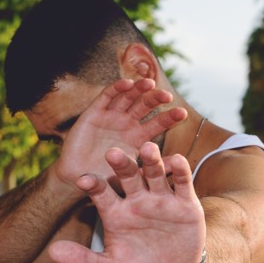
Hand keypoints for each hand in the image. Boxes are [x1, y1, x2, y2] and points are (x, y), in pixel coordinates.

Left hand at [49, 142, 205, 262]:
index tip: (83, 180)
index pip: (102, 194)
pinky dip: (180, 170)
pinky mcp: (185, 201)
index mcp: (115, 212)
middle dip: (121, 165)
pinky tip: (175, 161)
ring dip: (151, 160)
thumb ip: (84, 259)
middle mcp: (137, 200)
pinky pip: (182, 182)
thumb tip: (53, 251)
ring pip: (155, 173)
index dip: (93, 186)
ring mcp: (161, 198)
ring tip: (147, 148)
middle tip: (113, 153)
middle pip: (128, 176)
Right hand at [54, 78, 186, 184]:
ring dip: (139, 89)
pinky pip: (107, 96)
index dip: (169, 117)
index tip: (182, 113)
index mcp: (138, 136)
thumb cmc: (107, 178)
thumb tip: (178, 165)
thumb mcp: (133, 174)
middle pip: (145, 106)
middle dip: (156, 99)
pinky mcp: (94, 112)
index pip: (157, 123)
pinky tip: (128, 84)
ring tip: (150, 84)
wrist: (81, 179)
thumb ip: (151, 168)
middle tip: (167, 97)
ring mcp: (111, 116)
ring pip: (128, 97)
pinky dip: (117, 88)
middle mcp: (126, 123)